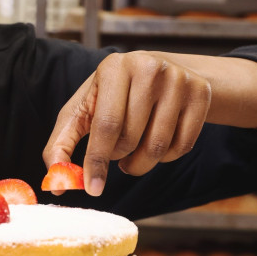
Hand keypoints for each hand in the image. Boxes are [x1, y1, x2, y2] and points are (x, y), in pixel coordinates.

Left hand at [43, 51, 211, 196]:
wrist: (160, 72)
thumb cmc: (112, 97)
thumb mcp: (83, 110)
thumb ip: (62, 143)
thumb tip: (56, 185)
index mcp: (113, 67)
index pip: (106, 124)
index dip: (97, 160)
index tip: (93, 188)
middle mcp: (148, 68)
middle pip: (132, 138)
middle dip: (119, 158)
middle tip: (117, 155)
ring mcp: (178, 79)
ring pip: (158, 146)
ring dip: (141, 163)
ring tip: (132, 154)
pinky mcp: (200, 94)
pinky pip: (182, 146)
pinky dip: (166, 157)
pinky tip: (156, 144)